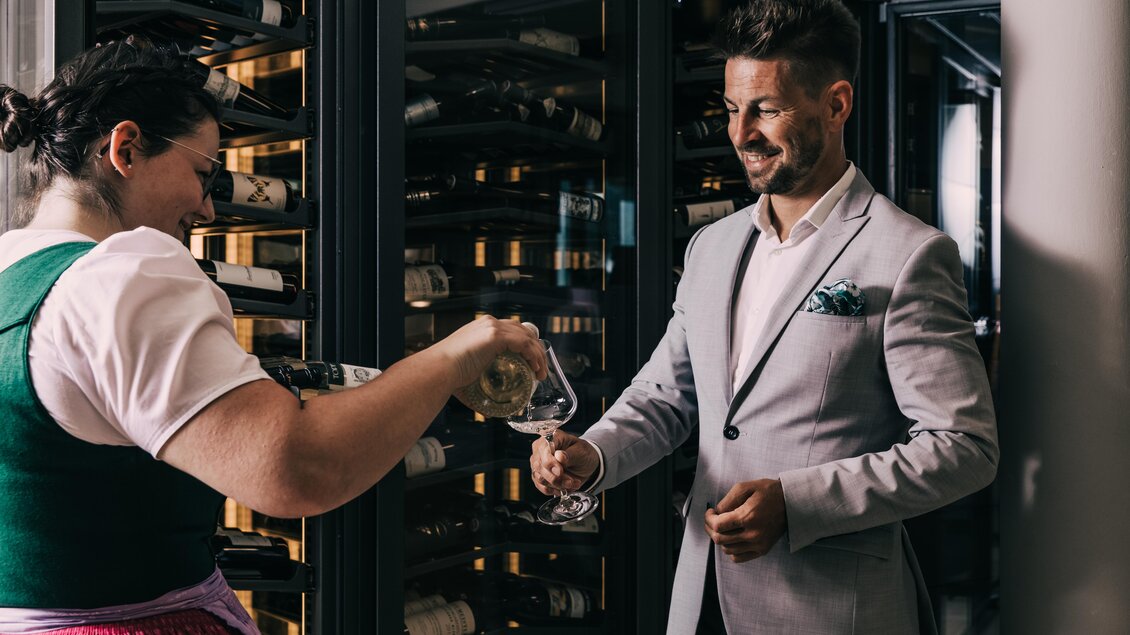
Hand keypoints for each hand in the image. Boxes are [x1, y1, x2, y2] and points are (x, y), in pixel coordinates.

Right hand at [430, 316, 547, 390]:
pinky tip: (536, 368)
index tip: (532, 360)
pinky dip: (533, 355)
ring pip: (527, 337)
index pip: (511, 330)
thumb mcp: (467, 373)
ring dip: (538, 355)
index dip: (525, 343)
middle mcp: (488, 323)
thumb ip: (479, 384)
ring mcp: (492, 328)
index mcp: (481, 328)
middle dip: (535, 348)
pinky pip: (524, 343)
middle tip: (539, 368)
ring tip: (541, 373)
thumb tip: (488, 409)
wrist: (438, 370)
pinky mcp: (495, 336)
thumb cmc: (447, 375)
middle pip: (523, 330)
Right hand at [529, 429, 599, 495]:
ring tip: (572, 483)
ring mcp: (538, 463)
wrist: (585, 465)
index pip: (543, 449)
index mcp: (550, 438)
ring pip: (540, 478)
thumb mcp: (581, 451)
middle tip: (571, 481)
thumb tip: (559, 456)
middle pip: (539, 466)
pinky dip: (554, 490)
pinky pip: (542, 487)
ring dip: (558, 485)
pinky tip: (564, 488)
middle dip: (556, 477)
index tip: (560, 472)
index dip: (550, 462)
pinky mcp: (539, 476)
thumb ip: (570, 454)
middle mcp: (540, 450)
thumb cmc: (583, 453)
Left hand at [703, 478, 786, 563]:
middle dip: (710, 528)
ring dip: (720, 538)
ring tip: (722, 528)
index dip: (708, 519)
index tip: (710, 512)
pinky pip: (738, 557)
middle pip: (719, 539)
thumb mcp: (745, 487)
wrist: (792, 503)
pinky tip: (732, 538)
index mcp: (748, 516)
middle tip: (711, 520)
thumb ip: (727, 500)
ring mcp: (758, 544)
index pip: (718, 526)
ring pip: (727, 549)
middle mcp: (753, 534)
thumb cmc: (769, 492)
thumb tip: (716, 512)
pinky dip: (731, 550)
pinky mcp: (763, 550)